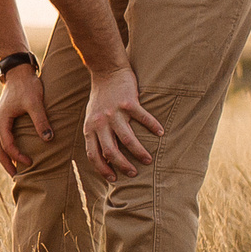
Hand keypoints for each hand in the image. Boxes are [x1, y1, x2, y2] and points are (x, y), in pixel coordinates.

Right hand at [0, 65, 51, 175]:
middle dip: (7, 164)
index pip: (8, 146)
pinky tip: (18, 151)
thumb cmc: (27, 86)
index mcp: (2, 121)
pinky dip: (8, 148)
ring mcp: (0, 120)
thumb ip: (41, 121)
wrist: (18, 71)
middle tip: (17, 177)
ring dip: (7, 157)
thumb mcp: (35, 103)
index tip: (32, 163)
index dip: (19, 157)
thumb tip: (48, 139)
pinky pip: (3, 137)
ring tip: (16, 168)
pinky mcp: (5, 117)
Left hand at [84, 66, 164, 180]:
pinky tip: (160, 133)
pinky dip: (153, 127)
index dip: (102, 169)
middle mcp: (100, 122)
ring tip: (148, 160)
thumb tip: (106, 158)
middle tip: (133, 173)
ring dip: (139, 152)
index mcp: (90, 128)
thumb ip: (97, 136)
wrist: (106, 73)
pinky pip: (143, 118)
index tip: (113, 179)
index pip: (93, 154)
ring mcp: (114, 113)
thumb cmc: (100, 99)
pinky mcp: (128, 102)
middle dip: (123, 165)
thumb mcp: (92, 118)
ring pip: (127, 139)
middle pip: (111, 151)